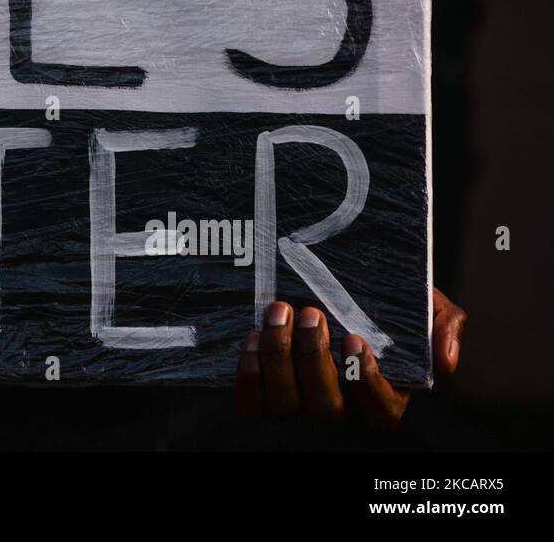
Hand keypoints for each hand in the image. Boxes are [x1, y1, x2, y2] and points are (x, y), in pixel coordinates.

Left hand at [235, 287, 465, 428]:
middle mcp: (342, 407)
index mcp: (384, 395)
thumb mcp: (424, 305)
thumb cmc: (387, 303)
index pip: (381, 411)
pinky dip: (250, 376)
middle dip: (314, 359)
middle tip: (310, 313)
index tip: (355, 339)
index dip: (365, 381)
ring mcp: (300, 404)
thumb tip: (447, 360)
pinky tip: (252, 338)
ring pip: (287, 403)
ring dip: (278, 357)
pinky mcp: (265, 395)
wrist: (335, 285)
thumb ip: (445, 324)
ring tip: (278, 313)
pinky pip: (253, 405)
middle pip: (327, 407)